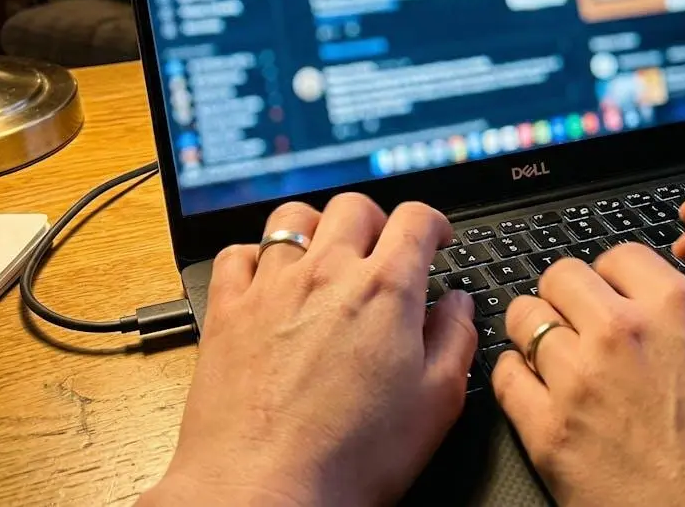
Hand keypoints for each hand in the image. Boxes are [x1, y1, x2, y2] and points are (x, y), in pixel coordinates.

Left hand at [143, 196, 476, 506]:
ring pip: (293, 217)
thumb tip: (457, 304)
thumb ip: (455, 340)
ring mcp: (271, 287)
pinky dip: (255, 256)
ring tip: (324, 256)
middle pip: (354, 206)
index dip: (433, 222)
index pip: (415, 218)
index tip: (435, 239)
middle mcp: (326, 273)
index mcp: (386, 291)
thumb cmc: (351, 458)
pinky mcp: (226, 311)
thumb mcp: (436, 404)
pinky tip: (268, 281)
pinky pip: (237, 253)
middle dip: (377, 220)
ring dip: (316, 227)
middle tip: (383, 250)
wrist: (264, 491)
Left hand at [490, 244, 684, 506]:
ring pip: (524, 318)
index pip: (619, 254)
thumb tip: (681, 319)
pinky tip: (535, 390)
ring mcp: (579, 380)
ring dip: (536, 332)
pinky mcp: (547, 432)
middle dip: (567, 296)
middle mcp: (623, 332)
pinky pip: (504, 376)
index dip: (614, 276)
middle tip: (577, 321)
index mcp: (680, 310)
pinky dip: (515, 377)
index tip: (613, 293)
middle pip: (561, 275)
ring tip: (552, 353)